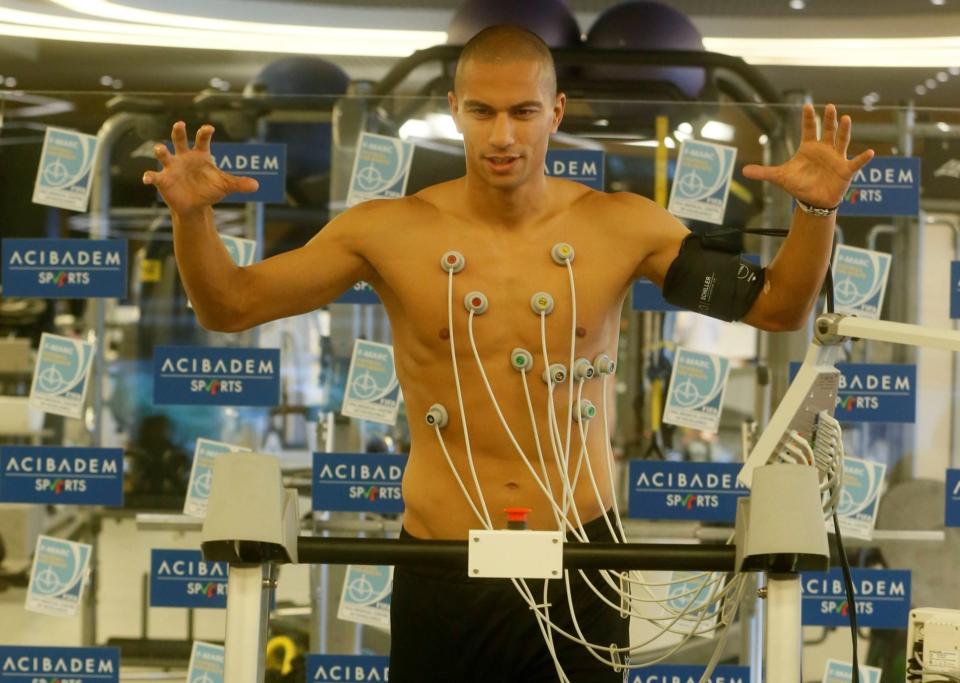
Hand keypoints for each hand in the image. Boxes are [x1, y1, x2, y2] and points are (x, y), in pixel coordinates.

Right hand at [142, 121, 258, 215]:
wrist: (195, 204)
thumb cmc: (209, 189)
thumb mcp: (225, 186)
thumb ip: (239, 183)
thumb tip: (256, 185)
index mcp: (200, 155)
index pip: (202, 140)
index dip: (205, 133)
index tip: (209, 128)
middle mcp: (184, 157)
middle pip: (179, 140)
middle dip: (178, 132)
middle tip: (180, 124)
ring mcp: (172, 167)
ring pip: (163, 154)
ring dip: (160, 150)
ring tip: (159, 148)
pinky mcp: (163, 179)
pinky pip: (154, 176)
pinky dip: (150, 176)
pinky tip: (148, 178)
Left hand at [742, 103, 874, 208]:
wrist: (812, 200)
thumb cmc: (799, 185)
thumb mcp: (780, 177)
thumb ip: (763, 172)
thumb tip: (743, 171)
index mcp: (809, 147)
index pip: (809, 129)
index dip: (808, 119)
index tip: (807, 106)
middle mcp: (825, 149)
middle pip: (827, 131)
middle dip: (828, 119)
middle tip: (830, 106)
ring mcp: (836, 158)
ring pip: (841, 141)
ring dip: (844, 131)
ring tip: (845, 119)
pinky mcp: (845, 170)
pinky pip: (856, 163)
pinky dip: (863, 158)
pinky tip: (871, 152)